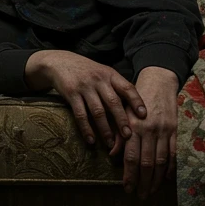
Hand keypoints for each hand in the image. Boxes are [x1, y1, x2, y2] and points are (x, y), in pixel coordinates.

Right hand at [28, 50, 146, 151]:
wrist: (60, 62)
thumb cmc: (87, 71)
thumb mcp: (103, 73)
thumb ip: (116, 86)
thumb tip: (134, 107)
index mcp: (110, 74)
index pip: (127, 87)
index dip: (136, 101)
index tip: (144, 115)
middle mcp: (99, 80)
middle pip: (113, 102)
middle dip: (122, 120)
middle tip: (128, 136)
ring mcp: (85, 87)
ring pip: (98, 111)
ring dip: (105, 129)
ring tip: (110, 144)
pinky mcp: (71, 94)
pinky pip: (80, 114)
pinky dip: (86, 129)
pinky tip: (91, 140)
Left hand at [110, 67, 179, 199]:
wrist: (159, 82)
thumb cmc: (138, 100)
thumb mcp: (123, 113)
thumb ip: (119, 135)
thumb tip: (114, 155)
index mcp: (133, 128)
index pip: (130, 157)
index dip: (129, 176)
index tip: (127, 189)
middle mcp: (148, 131)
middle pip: (147, 163)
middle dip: (144, 182)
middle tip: (141, 196)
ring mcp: (163, 131)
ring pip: (161, 161)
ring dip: (157, 179)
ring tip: (153, 191)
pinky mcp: (175, 130)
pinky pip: (174, 152)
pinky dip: (172, 167)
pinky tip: (168, 178)